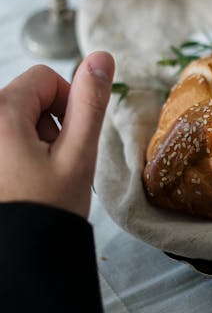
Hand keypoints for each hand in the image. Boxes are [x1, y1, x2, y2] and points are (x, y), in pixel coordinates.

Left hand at [0, 52, 114, 217]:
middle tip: (53, 163)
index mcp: (0, 111)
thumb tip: (101, 57)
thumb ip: (90, 102)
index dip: (68, 103)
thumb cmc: (47, 210)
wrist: (19, 255)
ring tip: (37, 176)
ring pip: (15, 117)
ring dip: (33, 139)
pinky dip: (18, 150)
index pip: (45, 77)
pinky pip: (5, 135)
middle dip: (48, 123)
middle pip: (28, 96)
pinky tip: (22, 180)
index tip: (69, 140)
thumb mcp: (77, 154)